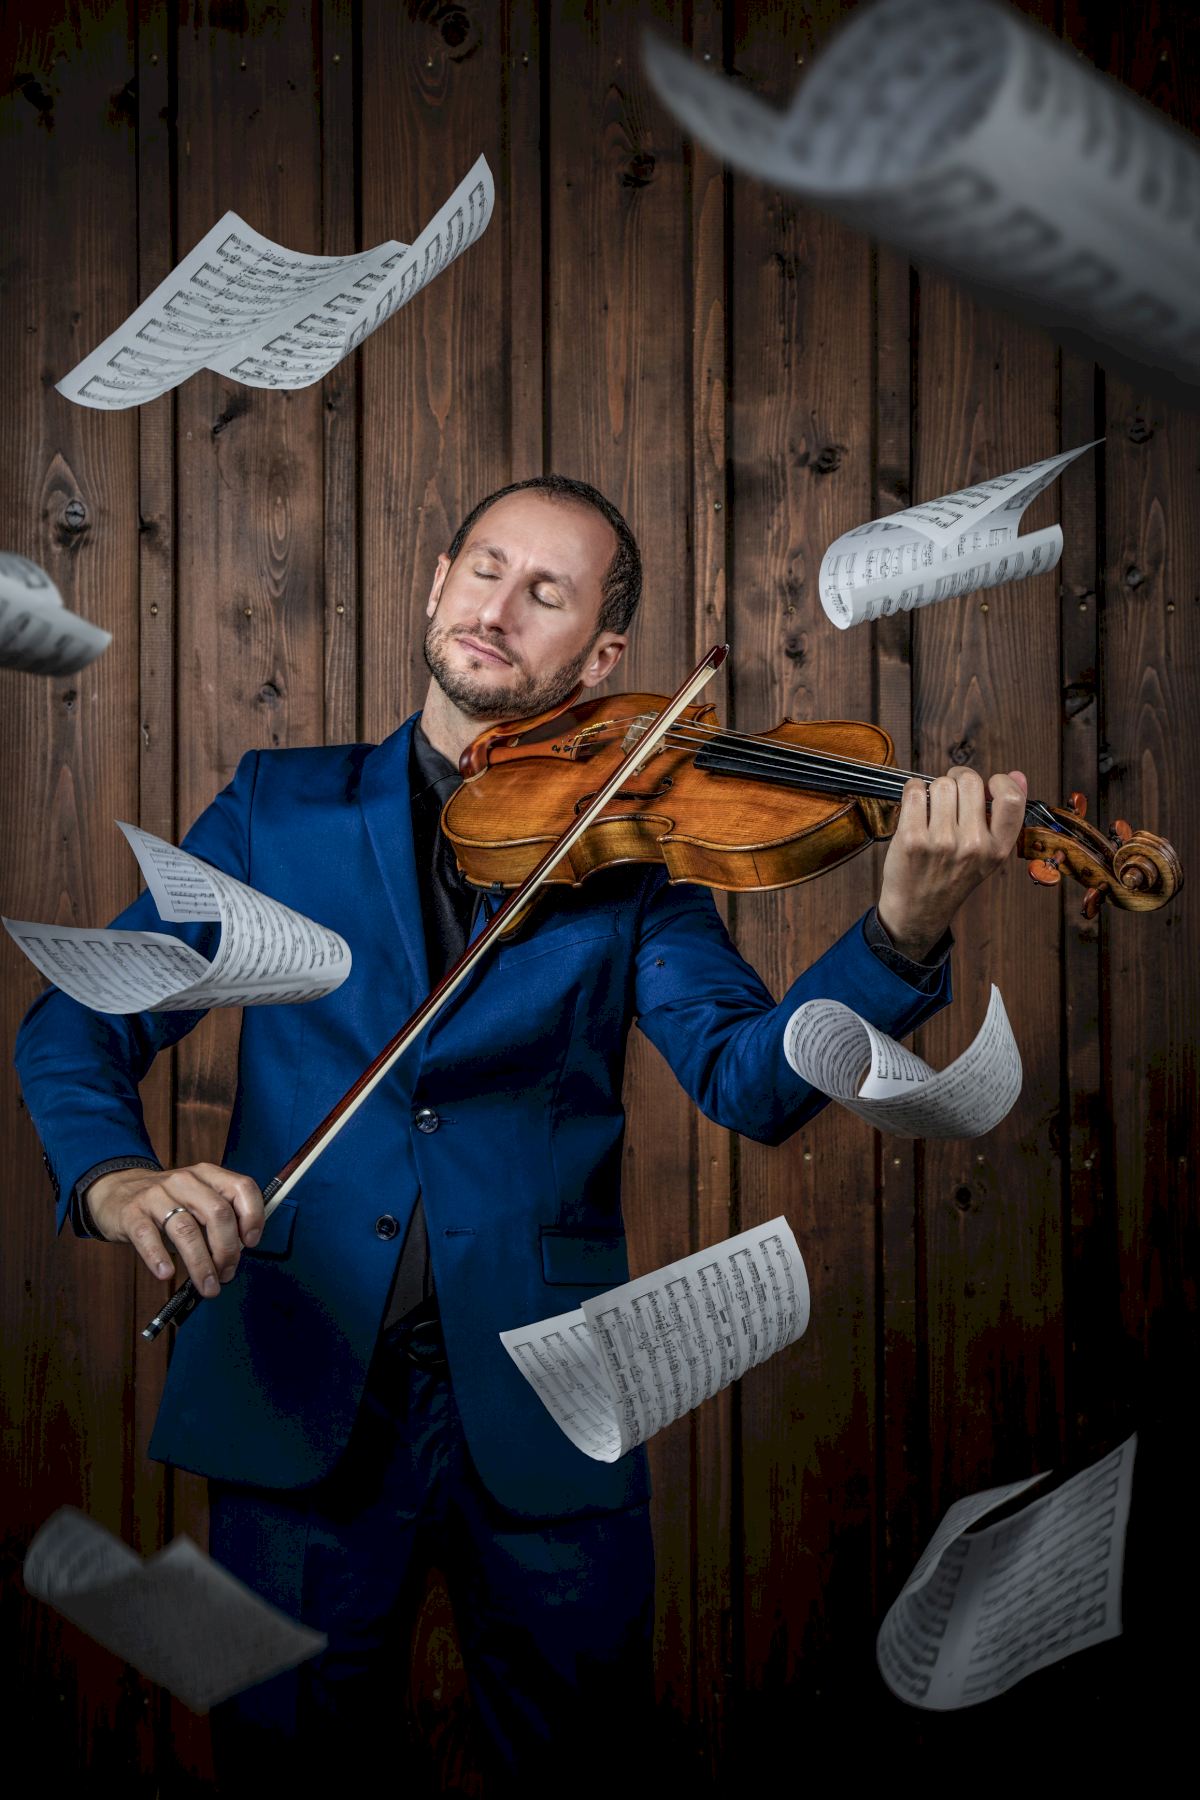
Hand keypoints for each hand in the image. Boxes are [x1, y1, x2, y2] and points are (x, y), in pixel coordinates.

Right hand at [86, 1164, 264, 1298]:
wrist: (116, 1191)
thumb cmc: (167, 1203)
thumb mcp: (197, 1199)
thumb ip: (219, 1219)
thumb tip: (239, 1252)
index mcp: (208, 1175)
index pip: (241, 1188)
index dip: (253, 1217)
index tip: (252, 1243)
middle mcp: (185, 1181)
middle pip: (217, 1213)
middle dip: (227, 1250)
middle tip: (226, 1273)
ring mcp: (156, 1195)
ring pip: (186, 1229)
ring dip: (201, 1264)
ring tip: (207, 1286)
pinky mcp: (132, 1213)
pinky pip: (148, 1236)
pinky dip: (158, 1257)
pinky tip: (166, 1273)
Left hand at [876, 767, 1027, 960]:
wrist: (918, 910)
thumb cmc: (952, 876)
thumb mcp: (988, 854)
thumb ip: (1004, 816)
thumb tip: (1018, 775)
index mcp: (997, 849)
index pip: (1010, 799)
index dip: (1000, 782)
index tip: (989, 784)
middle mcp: (972, 846)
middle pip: (970, 781)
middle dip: (959, 778)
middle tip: (952, 791)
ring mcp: (941, 842)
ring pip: (941, 784)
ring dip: (935, 788)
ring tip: (933, 807)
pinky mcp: (912, 838)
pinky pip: (915, 791)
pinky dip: (914, 791)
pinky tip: (916, 806)